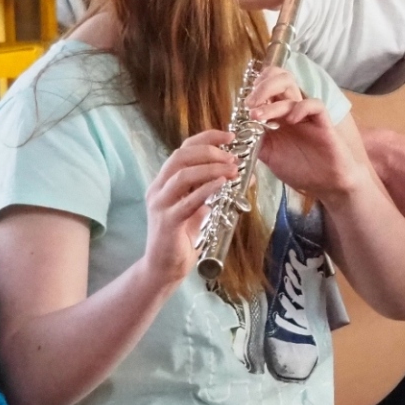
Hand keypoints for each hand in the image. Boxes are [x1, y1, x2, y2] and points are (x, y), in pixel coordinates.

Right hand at [140, 129, 238, 285]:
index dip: (207, 138)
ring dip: (210, 169)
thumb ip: (217, 191)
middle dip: (209, 151)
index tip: (230, 137)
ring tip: (232, 170)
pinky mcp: (167, 222)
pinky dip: (206, 189)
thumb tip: (245, 175)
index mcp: (165, 181)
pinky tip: (222, 185)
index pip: (183, 149)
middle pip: (181, 156)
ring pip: (182, 175)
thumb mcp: (202, 209)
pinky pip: (187, 201)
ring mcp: (160, 204)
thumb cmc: (184, 237)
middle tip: (232, 156)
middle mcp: (159, 188)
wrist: (165, 268)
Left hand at [248, 66, 363, 202]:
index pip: (268, 86)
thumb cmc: (300, 169)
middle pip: (280, 79)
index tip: (244, 103)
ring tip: (258, 116)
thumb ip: (255, 142)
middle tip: (250, 103)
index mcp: (279, 115)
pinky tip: (290, 121)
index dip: (256, 86)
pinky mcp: (323, 123)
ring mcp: (307, 115)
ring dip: (271, 98)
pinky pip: (314, 104)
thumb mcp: (270, 156)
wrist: (326, 185)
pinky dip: (300, 108)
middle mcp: (291, 110)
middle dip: (262, 86)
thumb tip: (237, 132)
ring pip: (292, 87)